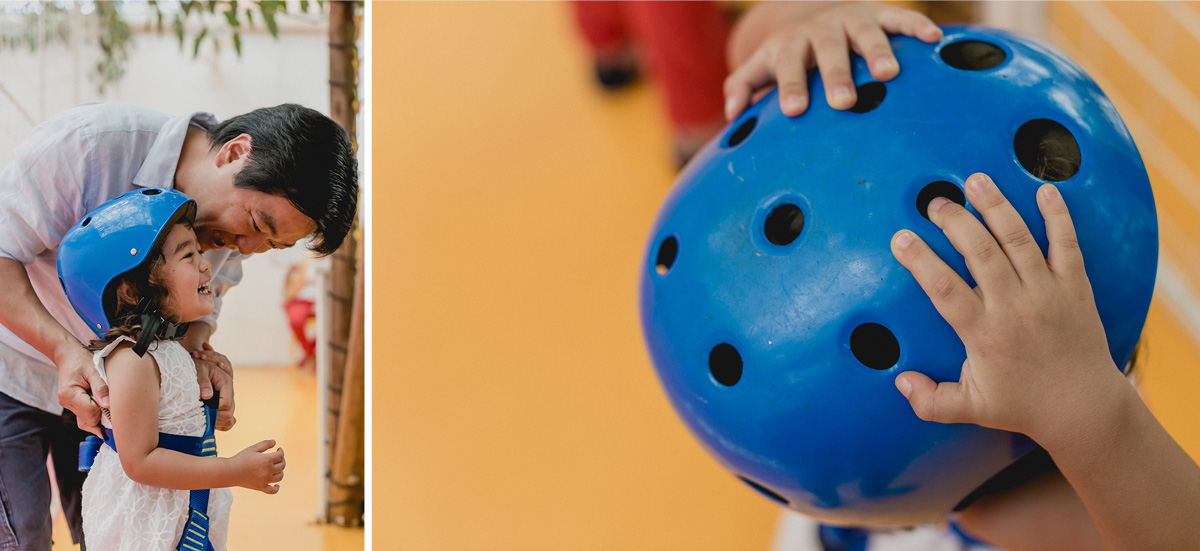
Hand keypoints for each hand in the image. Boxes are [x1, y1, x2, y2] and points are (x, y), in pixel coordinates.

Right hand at [56, 343, 106, 436]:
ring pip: (85, 421)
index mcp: (69, 394)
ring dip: (98, 416)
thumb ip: (101, 388)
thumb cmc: (82, 360)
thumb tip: (108, 406)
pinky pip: (83, 416)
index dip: (104, 409)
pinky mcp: (70, 404)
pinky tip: (102, 411)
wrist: (68, 355)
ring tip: (106, 406)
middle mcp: (66, 402)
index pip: (90, 412)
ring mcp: (67, 405)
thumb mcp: (94, 371)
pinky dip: (93, 415)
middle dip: (101, 414)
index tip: (112, 401)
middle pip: (88, 419)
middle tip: (111, 403)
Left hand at [193, 343, 235, 429]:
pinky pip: (229, 421)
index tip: (202, 409)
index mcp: (226, 383)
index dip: (215, 410)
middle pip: (229, 414)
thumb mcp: (199, 370)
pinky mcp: (225, 405)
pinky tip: (210, 422)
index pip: (226, 404)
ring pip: (230, 419)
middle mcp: (230, 392)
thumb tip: (207, 396)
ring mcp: (228, 399)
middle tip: (201, 417)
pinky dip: (221, 424)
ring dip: (218, 422)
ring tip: (204, 420)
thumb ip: (203, 382)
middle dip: (216, 418)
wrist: (199, 363)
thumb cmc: (198, 365)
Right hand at [231, 439, 285, 493]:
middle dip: (282, 460)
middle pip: (282, 466)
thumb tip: (275, 442)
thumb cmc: (241, 458)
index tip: (278, 450)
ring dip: (280, 472)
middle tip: (277, 458)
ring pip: (280, 477)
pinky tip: (277, 485)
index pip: (280, 455)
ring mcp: (264, 480)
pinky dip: (276, 488)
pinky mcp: (260, 487)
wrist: (230, 472)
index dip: (281, 451)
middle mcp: (268, 471)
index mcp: (267, 460)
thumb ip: (265, 444)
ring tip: (277, 468)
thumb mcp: (253, 449)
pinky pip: (272, 490)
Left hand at [724, 2, 940, 118]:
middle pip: (828, 49)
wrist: (811, 9)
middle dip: (836, 74)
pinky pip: (900, 16)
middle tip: (844, 102)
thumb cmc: (787, 53)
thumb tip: (732, 112)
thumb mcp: (761, 65)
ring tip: (889, 74)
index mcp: (792, 44)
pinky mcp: (879, 11)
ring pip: (865, 32)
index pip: (788, 64)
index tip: (794, 110)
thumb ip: (743, 86)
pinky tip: (933, 40)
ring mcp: (852, 18)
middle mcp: (822, 28)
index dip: (790, 85)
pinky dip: (916, 26)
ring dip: (877, 51)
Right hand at [889, 173, 1128, 443]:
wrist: (1084, 407)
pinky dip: (1058, 216)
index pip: (945, 289)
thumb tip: (900, 382)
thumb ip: (930, 400)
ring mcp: (1048, 294)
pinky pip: (1067, 245)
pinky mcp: (1075, 287)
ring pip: (1019, 240)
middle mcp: (1015, 307)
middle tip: (935, 202)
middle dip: (955, 221)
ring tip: (976, 181)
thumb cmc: (1023, 406)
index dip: (921, 261)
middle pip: (980, 253)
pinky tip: (1045, 191)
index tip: (901, 238)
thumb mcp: (971, 408)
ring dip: (997, 207)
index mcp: (984, 333)